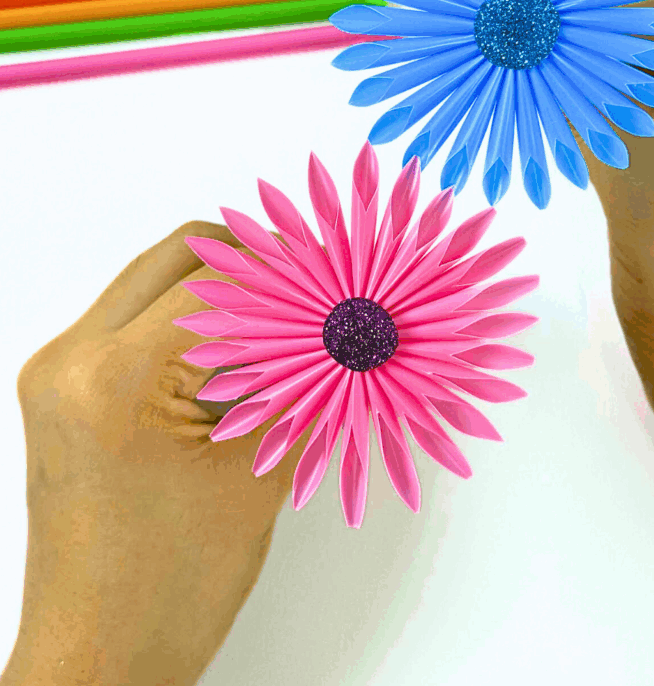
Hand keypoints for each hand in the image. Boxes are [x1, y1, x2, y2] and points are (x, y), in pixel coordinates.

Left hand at [3, 223, 304, 685]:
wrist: (97, 658)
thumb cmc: (168, 589)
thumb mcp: (254, 472)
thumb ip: (302, 382)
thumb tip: (343, 324)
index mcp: (112, 377)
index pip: (218, 281)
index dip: (290, 272)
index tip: (339, 278)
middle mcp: (71, 357)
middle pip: (179, 256)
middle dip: (256, 264)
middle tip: (314, 292)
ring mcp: (60, 369)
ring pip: (157, 281)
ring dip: (225, 292)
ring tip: (284, 327)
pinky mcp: (65, 387)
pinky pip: (138, 319)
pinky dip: (195, 322)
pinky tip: (243, 356)